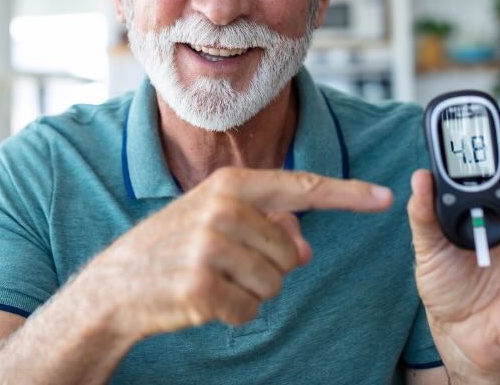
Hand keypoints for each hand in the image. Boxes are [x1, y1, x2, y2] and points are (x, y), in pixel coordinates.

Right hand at [74, 167, 393, 340]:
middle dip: (269, 270)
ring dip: (250, 293)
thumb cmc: (169, 250)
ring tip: (213, 281)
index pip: (302, 187)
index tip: (385, 197)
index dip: (348, 194)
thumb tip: (304, 249)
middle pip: (291, 254)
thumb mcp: (214, 222)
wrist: (114, 285)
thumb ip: (264, 225)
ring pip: (274, 284)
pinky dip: (232, 314)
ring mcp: (210, 247)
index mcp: (230, 185)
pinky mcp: (201, 286)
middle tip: (227, 267)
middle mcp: (223, 209)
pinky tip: (203, 301)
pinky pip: (249, 311)